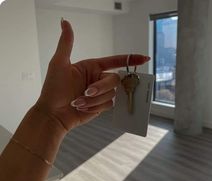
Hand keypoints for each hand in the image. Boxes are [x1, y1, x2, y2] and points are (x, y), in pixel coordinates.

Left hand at [35, 19, 149, 131]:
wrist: (54, 114)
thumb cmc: (54, 90)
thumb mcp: (59, 64)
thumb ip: (66, 44)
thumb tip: (65, 23)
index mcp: (92, 67)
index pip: (114, 61)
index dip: (130, 59)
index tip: (144, 58)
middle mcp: (98, 79)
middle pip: (114, 80)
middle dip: (101, 87)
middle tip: (86, 92)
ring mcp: (101, 93)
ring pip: (111, 94)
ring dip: (94, 100)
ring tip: (78, 102)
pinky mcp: (101, 106)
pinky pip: (108, 105)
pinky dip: (95, 107)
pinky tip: (83, 108)